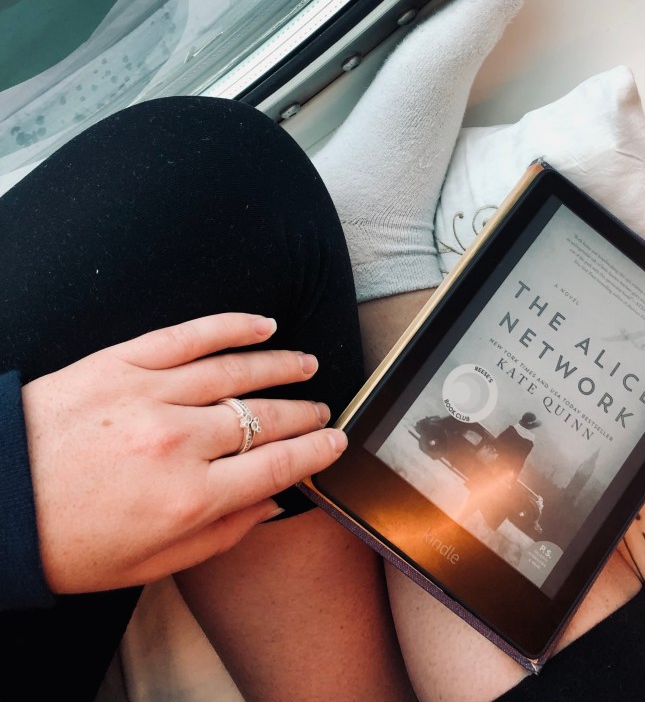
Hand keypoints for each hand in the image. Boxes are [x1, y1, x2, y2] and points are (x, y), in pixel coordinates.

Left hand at [21, 313, 346, 594]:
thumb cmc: (63, 540)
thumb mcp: (148, 564)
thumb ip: (220, 535)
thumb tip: (270, 503)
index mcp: (188, 499)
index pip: (277, 465)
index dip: (315, 451)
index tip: (335, 441)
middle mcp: (179, 442)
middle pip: (265, 419)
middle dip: (303, 414)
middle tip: (321, 409)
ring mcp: (151, 394)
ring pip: (238, 371)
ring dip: (281, 366)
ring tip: (305, 364)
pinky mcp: (123, 361)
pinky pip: (191, 335)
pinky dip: (233, 326)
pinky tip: (263, 325)